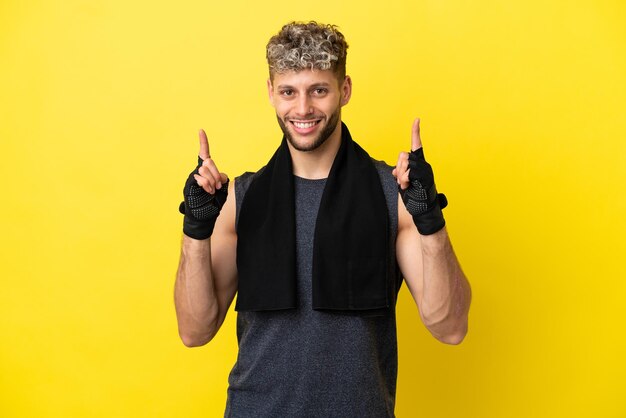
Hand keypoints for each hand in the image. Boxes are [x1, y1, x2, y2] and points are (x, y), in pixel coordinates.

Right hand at [179, 129, 229, 239]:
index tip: (201, 130)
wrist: (204, 216)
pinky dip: (206, 184)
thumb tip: (219, 174)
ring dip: (212, 181)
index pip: (205, 154)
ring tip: (212, 191)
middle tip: (218, 186)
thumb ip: (221, 178)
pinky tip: (208, 191)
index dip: (203, 142)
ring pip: (205, 169)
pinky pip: (199, 178)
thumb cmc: (213, 203)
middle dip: (217, 174)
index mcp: (207, 170)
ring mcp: (193, 177)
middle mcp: (198, 171)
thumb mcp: (222, 189)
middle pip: (209, 162)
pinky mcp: (190, 183)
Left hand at [393, 118, 447, 234]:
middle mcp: (424, 165)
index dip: (416, 132)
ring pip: (405, 163)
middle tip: (401, 180)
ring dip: (401, 175)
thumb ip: (400, 172)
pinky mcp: (424, 177)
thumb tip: (394, 169)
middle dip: (398, 167)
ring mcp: (425, 170)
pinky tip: (407, 186)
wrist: (423, 210)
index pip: (416, 145)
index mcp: (419, 164)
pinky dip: (404, 179)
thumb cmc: (414, 197)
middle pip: (403, 155)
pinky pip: (408, 172)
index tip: (417, 120)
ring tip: (404, 185)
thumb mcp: (404, 182)